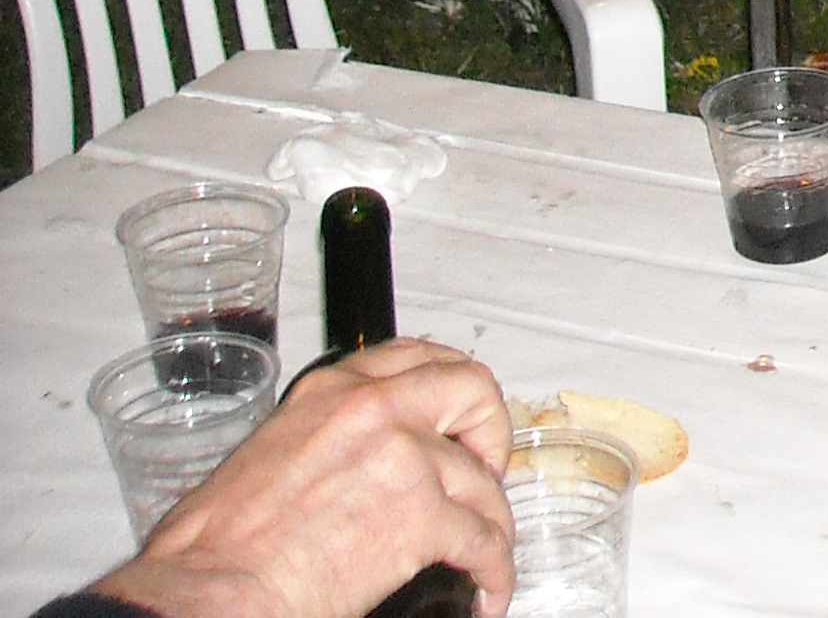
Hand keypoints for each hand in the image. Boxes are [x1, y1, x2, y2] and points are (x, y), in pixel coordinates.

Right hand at [97, 339, 516, 617]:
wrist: (208, 593)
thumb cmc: (213, 548)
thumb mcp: (266, 456)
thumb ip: (323, 442)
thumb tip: (352, 469)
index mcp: (330, 394)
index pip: (413, 359)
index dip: (448, 389)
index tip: (457, 419)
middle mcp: (373, 410)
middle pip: (471, 390)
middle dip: (491, 433)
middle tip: (485, 475)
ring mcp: (404, 458)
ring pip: (481, 484)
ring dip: (489, 524)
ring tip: (482, 556)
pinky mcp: (421, 516)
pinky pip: (482, 541)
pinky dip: (493, 570)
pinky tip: (485, 592)